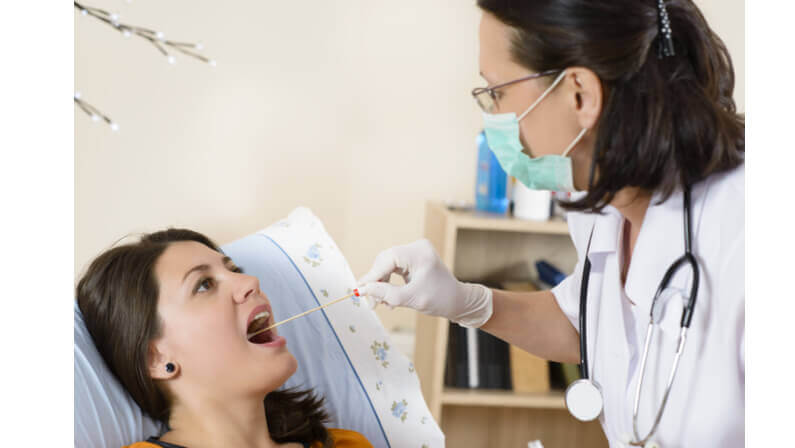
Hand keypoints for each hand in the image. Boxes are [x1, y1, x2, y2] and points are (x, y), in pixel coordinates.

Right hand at [357, 239, 492, 327]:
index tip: (360, 290)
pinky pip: (393, 268)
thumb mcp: (412, 299)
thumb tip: (362, 290)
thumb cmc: (441, 300)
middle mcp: (417, 248)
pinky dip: (388, 283)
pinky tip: (388, 298)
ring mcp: (415, 252)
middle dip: (376, 282)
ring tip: (381, 303)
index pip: (388, 259)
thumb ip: (386, 294)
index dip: (372, 275)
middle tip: (371, 303)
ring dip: (381, 284)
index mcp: (420, 253)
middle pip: (385, 261)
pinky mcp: (413, 259)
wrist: (458, 301)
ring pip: (387, 265)